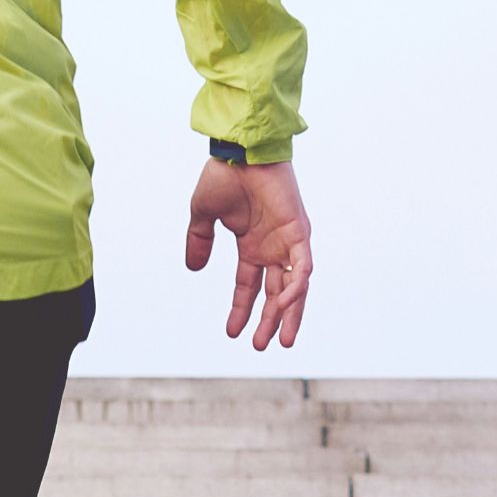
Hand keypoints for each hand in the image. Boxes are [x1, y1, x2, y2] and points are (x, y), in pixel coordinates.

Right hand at [186, 156, 312, 348]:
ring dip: (289, 314)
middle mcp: (272, 247)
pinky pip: (303, 268)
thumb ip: (199, 242)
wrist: (239, 151)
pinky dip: (297, 288)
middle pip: (275, 293)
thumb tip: (193, 268)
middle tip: (259, 345)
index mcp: (252, 244)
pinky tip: (284, 307)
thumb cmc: (224, 175)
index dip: (241, 308)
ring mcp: (288, 241)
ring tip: (282, 341)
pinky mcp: (300, 232)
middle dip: (268, 320)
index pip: (249, 285)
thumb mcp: (203, 215)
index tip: (231, 332)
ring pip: (294, 287)